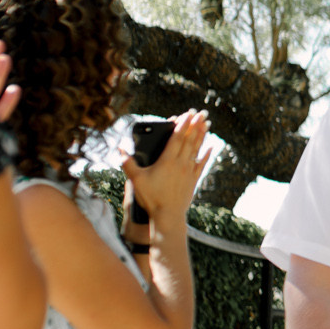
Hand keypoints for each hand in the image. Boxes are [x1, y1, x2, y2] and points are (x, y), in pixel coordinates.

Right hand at [121, 110, 212, 224]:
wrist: (168, 216)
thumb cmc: (151, 198)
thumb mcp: (136, 180)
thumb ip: (127, 164)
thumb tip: (119, 149)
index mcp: (168, 161)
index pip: (177, 138)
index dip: (183, 124)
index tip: (187, 114)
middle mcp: (181, 163)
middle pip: (189, 140)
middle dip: (195, 124)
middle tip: (200, 112)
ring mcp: (189, 171)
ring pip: (197, 149)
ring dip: (202, 135)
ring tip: (207, 122)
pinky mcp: (193, 180)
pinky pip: (202, 164)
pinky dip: (206, 154)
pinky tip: (210, 147)